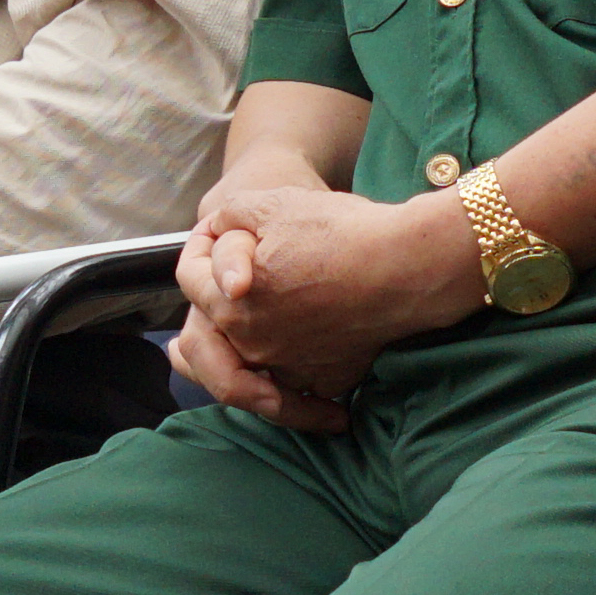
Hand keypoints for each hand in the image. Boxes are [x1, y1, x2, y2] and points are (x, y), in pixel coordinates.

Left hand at [170, 182, 478, 433]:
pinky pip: (297, 390)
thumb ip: (227, 220)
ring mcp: (290, 368)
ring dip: (233, 374)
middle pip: (206, 343)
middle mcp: (253, 344)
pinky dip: (289, 389)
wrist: (407, 265)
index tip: (215, 240)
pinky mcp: (327, 380)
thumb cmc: (339, 230)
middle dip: (198, 329)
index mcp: (228, 303)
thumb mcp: (269, 205)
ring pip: (246, 379)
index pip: (188, 279)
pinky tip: (292, 378)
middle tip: (190, 336)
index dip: (199, 250)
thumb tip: (213, 232)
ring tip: (227, 368)